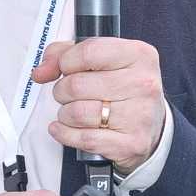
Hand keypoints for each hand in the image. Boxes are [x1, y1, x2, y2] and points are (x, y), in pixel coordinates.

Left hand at [30, 36, 164, 173]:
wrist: (152, 126)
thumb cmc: (124, 89)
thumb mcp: (104, 60)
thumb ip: (67, 54)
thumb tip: (42, 70)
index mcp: (138, 55)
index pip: (88, 52)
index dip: (66, 61)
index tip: (64, 68)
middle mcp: (142, 83)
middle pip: (77, 85)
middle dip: (62, 90)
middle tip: (68, 94)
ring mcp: (138, 115)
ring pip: (77, 113)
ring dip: (65, 114)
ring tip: (73, 111)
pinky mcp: (130, 143)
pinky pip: (83, 139)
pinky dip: (65, 134)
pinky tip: (64, 128)